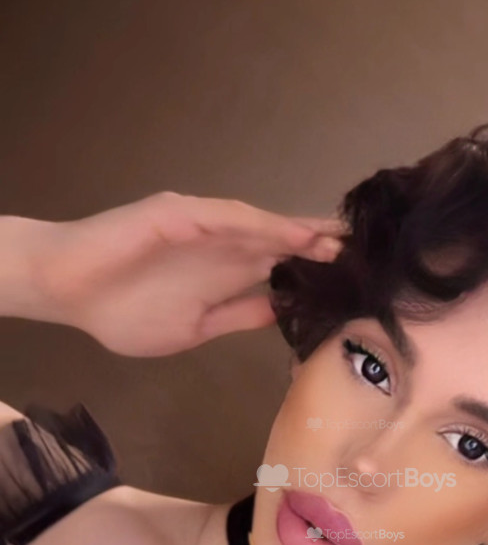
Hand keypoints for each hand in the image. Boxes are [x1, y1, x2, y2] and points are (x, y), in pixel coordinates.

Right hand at [31, 192, 343, 356]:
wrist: (65, 290)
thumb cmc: (120, 312)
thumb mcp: (193, 328)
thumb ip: (237, 315)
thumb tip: (283, 311)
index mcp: (225, 274)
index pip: (280, 266)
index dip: (315, 268)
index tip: (355, 277)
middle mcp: (220, 245)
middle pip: (280, 239)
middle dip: (321, 243)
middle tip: (365, 249)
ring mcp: (200, 227)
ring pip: (259, 226)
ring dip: (297, 231)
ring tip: (336, 240)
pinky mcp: (177, 215)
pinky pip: (223, 219)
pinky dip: (257, 225)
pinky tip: (287, 234)